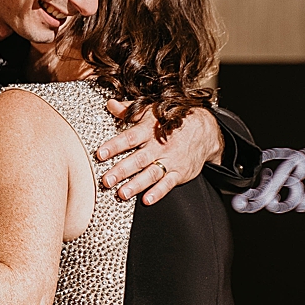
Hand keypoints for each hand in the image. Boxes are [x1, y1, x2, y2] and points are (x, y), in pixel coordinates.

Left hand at [95, 103, 223, 204]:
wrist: (204, 130)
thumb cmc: (172, 120)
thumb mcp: (151, 111)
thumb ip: (129, 110)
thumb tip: (110, 104)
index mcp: (150, 130)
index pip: (130, 138)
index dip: (115, 146)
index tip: (100, 154)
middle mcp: (159, 146)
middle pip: (138, 159)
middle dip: (121, 170)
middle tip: (106, 180)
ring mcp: (171, 160)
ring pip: (151, 174)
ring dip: (136, 185)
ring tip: (122, 193)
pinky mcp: (180, 172)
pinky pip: (169, 183)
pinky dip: (158, 192)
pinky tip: (147, 200)